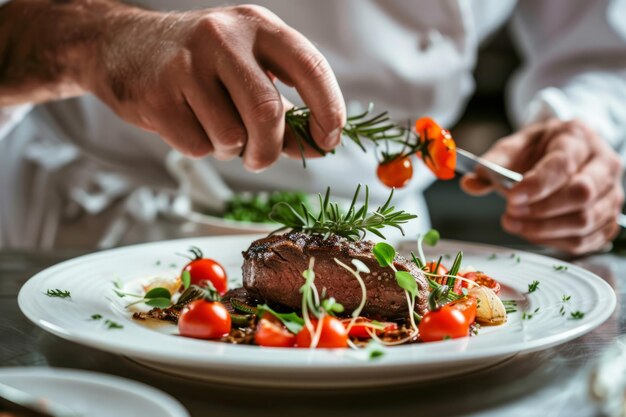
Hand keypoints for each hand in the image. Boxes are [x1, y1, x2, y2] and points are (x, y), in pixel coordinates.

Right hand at [84, 4, 344, 170]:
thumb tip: (318, 148)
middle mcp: (223, 37)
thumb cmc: (200, 64)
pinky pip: (197, 146)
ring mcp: (186, 65)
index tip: (329, 138)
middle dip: (270, 149)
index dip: (329, 109)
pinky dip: (200, 147)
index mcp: (256, 26)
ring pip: (231, 136)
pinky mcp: (157, 95)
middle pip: (266, 112)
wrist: (122, 46)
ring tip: (213, 126)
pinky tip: (186, 122)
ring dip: (230, 149)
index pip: (310, 67)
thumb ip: (285, 110)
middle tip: (261, 159)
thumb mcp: (247, 70)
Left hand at [461, 119, 623, 254]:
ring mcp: (611, 192)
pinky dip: (556, 242)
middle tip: (509, 213)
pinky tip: (533, 233)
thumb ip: (491, 165)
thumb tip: (470, 184)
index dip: (536, 185)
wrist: (563, 153)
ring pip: (585, 221)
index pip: (562, 164)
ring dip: (544, 229)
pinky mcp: (609, 218)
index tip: (511, 197)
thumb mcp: (513, 148)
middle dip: (540, 210)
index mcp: (577, 137)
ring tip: (515, 223)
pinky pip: (587, 239)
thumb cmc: (538, 151)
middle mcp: (603, 163)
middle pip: (581, 194)